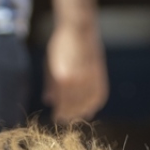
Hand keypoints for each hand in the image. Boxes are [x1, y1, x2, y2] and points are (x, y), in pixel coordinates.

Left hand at [43, 8, 107, 122]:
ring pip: (87, 105)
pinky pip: (98, 98)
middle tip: (65, 120)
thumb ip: (50, 86)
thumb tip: (49, 102)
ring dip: (81, 112)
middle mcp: (78, 82)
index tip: (56, 118)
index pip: (61, 106)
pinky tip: (89, 108)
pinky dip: (93, 105)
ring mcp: (90, 80)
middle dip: (69, 116)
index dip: (59, 114)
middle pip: (74, 108)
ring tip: (77, 116)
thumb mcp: (49, 65)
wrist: (79, 29)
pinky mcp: (100, 77)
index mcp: (63, 79)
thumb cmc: (60, 46)